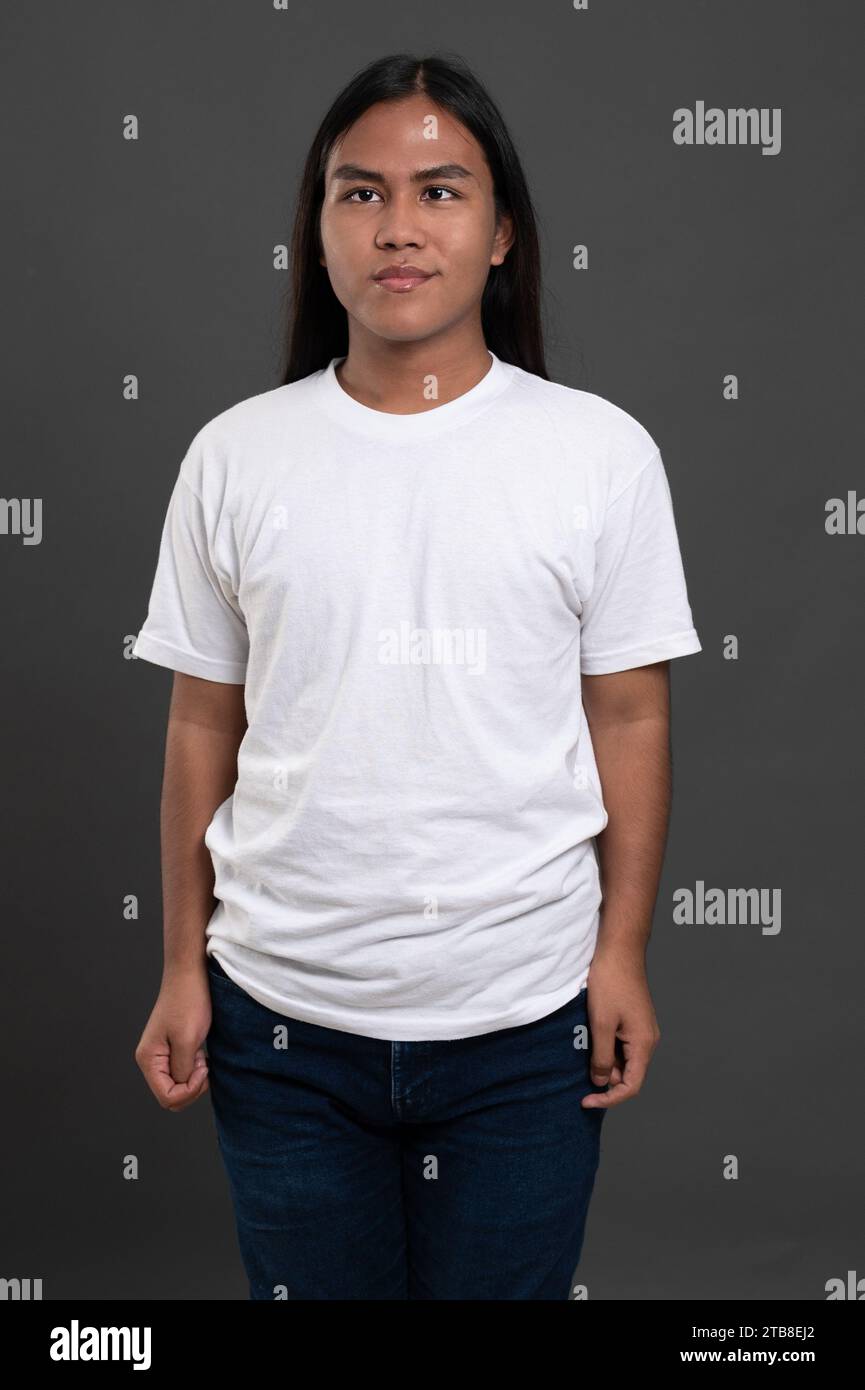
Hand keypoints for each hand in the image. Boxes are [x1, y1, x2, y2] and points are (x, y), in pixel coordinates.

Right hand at [134, 963, 211, 1111]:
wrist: (190, 974)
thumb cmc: (189, 1001)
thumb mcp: (188, 1040)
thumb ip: (182, 1069)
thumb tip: (182, 1086)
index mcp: (148, 1059)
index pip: (167, 1097)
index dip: (189, 1091)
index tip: (203, 1068)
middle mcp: (151, 1060)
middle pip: (171, 1095)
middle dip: (192, 1087)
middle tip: (203, 1063)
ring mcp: (161, 1055)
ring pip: (178, 1086)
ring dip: (194, 1078)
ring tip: (201, 1056)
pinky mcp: (173, 1049)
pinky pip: (182, 1073)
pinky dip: (195, 1070)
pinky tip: (201, 1055)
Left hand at [581, 946, 660, 1108]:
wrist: (619, 950)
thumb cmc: (611, 983)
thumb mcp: (601, 1024)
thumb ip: (602, 1057)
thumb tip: (601, 1083)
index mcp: (644, 1044)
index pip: (631, 1086)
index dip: (608, 1099)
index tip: (585, 1100)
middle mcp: (647, 1040)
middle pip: (628, 1074)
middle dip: (604, 1077)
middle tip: (578, 1069)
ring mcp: (641, 1030)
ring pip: (623, 1059)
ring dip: (603, 1060)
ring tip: (583, 1046)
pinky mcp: (633, 1020)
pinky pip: (621, 1044)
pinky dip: (605, 1047)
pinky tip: (590, 1036)